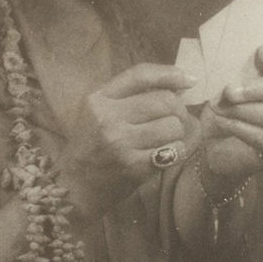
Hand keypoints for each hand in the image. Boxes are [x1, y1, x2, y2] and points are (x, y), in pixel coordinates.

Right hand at [56, 64, 194, 222]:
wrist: (74, 186)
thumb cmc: (91, 146)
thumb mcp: (99, 111)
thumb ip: (130, 95)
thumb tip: (182, 83)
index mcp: (98, 99)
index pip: (140, 75)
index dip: (170, 74)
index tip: (188, 80)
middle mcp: (107, 117)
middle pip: (165, 101)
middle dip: (178, 110)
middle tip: (174, 120)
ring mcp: (120, 142)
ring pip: (174, 126)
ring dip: (177, 134)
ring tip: (165, 140)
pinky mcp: (133, 166)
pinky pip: (174, 151)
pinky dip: (176, 152)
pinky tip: (164, 155)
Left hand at [199, 47, 262, 181]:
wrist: (213, 148)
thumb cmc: (221, 113)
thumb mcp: (219, 92)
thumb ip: (224, 78)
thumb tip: (210, 70)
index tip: (261, 53)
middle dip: (255, 88)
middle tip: (229, 91)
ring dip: (242, 110)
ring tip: (219, 109)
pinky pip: (261, 136)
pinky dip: (238, 127)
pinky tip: (222, 123)